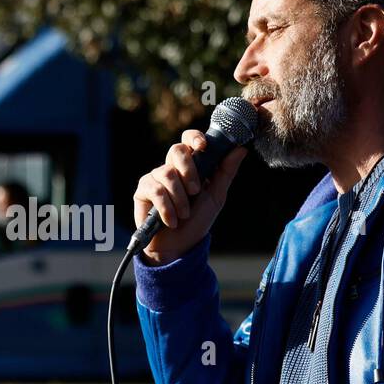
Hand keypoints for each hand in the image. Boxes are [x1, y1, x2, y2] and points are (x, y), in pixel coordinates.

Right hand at [133, 130, 247, 264]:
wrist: (179, 246)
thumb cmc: (197, 221)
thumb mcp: (216, 196)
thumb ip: (226, 172)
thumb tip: (240, 150)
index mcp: (190, 165)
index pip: (188, 139)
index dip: (194, 137)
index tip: (203, 146)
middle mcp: (171, 167)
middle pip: (176, 150)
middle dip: (189, 171)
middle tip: (195, 192)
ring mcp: (155, 177)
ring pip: (168, 173)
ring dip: (180, 198)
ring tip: (184, 214)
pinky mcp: (143, 190)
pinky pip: (156, 190)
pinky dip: (167, 208)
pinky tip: (171, 221)